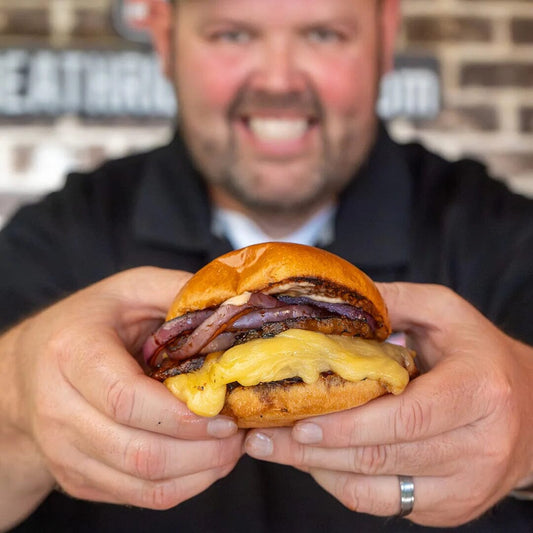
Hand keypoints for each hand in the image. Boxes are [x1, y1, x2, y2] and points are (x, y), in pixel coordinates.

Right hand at [0, 267, 243, 528]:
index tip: (224, 412)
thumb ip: (177, 290)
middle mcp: (58, 410)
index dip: (181, 414)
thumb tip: (235, 302)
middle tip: (237, 432)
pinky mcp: (77, 477)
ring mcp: (64, 451)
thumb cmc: (88, 323)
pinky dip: (183, 486)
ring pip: (142, 482)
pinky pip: (138, 496)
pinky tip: (206, 461)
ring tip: (230, 447)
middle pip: (137, 450)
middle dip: (202, 450)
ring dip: (199, 472)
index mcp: (72, 354)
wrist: (27, 368)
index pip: (125, 399)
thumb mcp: (130, 289)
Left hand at [244, 283, 532, 526]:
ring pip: (375, 490)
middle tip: (261, 437)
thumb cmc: (481, 356)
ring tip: (275, 448)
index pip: (405, 417)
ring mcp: (465, 487)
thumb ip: (394, 301)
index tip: (296, 421)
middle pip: (381, 457)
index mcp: (479, 392)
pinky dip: (340, 482)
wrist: (532, 413)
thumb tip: (336, 301)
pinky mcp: (450, 507)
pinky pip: (382, 503)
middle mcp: (479, 448)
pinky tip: (314, 460)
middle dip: (312, 450)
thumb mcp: (446, 313)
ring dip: (317, 470)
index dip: (346, 424)